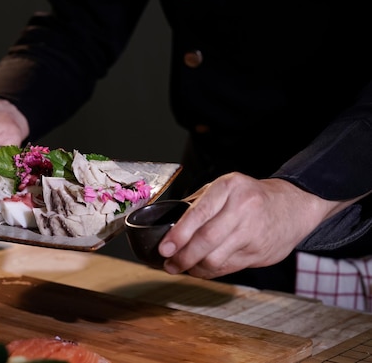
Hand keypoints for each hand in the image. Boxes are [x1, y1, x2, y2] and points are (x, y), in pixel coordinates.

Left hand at [159, 172, 349, 278]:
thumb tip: (168, 226)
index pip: (199, 214)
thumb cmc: (250, 196)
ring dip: (195, 268)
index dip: (179, 234)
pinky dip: (210, 272)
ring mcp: (253, 232)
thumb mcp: (225, 188)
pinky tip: (202, 269)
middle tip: (170, 264)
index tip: (165, 249)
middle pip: (206, 240)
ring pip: (216, 258)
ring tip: (183, 267)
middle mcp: (243, 208)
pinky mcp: (259, 252)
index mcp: (229, 187)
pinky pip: (228, 268)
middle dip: (183, 256)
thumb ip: (198, 203)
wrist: (293, 207)